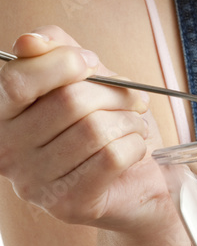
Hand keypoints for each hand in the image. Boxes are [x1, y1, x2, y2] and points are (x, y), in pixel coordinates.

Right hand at [0, 25, 170, 232]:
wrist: (133, 179)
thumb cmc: (105, 120)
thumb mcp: (83, 74)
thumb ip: (55, 49)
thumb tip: (29, 41)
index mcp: (2, 114)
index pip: (18, 79)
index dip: (63, 63)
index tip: (90, 63)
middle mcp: (7, 152)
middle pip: (68, 102)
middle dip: (112, 92)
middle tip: (131, 98)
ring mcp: (34, 184)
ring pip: (94, 130)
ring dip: (128, 120)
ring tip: (133, 124)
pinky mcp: (69, 204)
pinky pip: (112, 157)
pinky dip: (135, 145)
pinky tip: (134, 147)